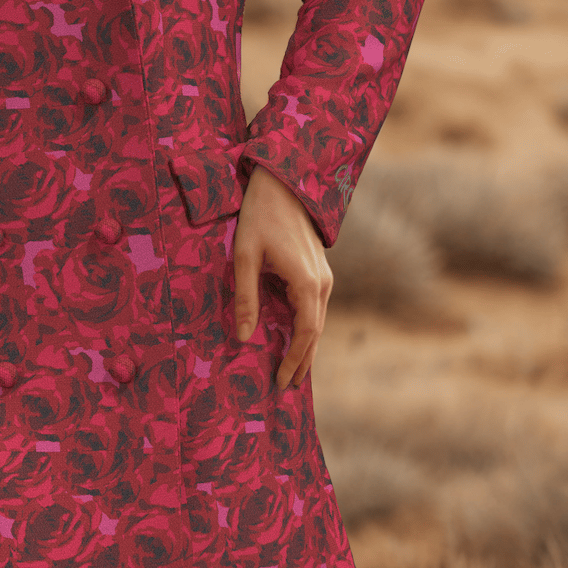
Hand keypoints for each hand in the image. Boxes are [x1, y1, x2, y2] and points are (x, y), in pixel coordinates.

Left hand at [231, 165, 330, 389]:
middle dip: (302, 361)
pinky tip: (293, 336)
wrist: (284, 182)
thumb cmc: (260, 216)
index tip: (282, 381)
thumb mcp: (245, 257)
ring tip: (291, 368)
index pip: (306, 334)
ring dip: (305, 346)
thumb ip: (246, 298)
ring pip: (317, 320)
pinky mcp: (318, 270)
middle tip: (287, 386)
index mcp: (307, 284)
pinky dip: (305, 327)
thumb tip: (244, 337)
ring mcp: (323, 276)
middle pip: (315, 332)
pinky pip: (314, 307)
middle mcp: (322, 284)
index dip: (295, 361)